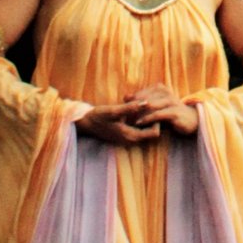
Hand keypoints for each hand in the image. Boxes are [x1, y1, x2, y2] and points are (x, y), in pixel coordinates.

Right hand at [76, 86, 198, 144]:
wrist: (85, 122)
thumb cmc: (98, 116)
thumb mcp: (113, 111)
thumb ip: (130, 108)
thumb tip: (146, 102)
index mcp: (131, 136)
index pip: (155, 133)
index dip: (157, 120)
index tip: (155, 107)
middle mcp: (131, 140)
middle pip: (152, 132)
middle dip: (155, 119)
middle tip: (154, 104)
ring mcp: (128, 138)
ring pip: (146, 130)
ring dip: (148, 118)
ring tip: (147, 104)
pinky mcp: (126, 133)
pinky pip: (140, 128)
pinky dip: (142, 119)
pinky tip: (139, 107)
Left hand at [120, 81, 200, 139]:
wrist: (192, 120)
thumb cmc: (171, 113)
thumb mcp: (156, 105)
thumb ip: (142, 101)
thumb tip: (125, 96)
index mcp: (160, 88)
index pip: (141, 92)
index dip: (131, 100)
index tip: (122, 109)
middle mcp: (165, 92)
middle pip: (144, 98)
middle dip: (133, 107)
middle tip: (123, 115)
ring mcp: (171, 101)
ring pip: (150, 105)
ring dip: (138, 113)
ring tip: (128, 119)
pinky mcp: (174, 112)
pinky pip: (158, 114)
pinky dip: (147, 118)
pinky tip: (139, 123)